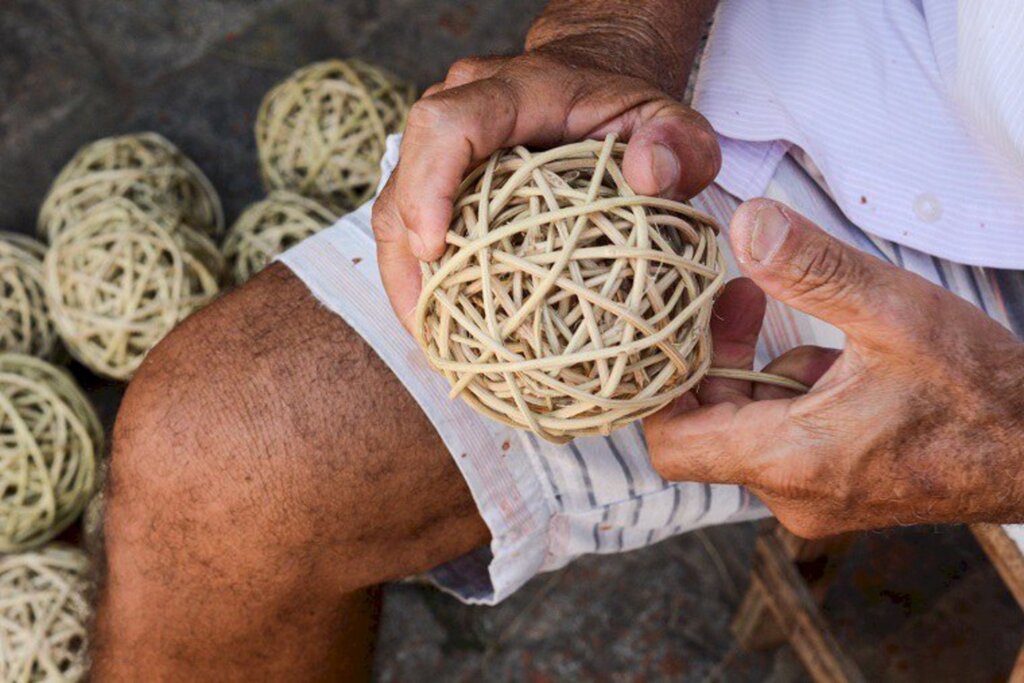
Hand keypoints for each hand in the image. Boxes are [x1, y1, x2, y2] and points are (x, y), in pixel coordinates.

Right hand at [371, 46, 719, 330]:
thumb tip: (652, 176)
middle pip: (404, 172)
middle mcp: (459, 107)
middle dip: (405, 250)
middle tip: (428, 323)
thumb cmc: (623, 107)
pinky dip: (417, 273)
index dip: (429, 185)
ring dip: (403, 272)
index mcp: (510, 91)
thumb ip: (680, 141)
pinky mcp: (436, 172)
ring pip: (394, 203)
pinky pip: (408, 221)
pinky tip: (440, 324)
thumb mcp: (669, 117)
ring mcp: (440, 142)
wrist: (592, 74)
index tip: (433, 248)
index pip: (447, 124)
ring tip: (430, 338)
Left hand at [645, 199, 1023, 537]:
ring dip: (761, 373)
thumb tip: (745, 223)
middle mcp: (792, 493)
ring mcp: (814, 497)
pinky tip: (841, 364)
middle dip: (715, 360)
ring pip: (746, 428)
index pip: (672, 443)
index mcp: (791, 460)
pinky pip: (783, 439)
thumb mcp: (896, 312)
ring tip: (815, 333)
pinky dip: (794, 395)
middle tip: (738, 298)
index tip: (671, 329)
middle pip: (704, 429)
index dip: (656, 386)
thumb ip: (813, 268)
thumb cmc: (983, 392)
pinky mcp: (835, 489)